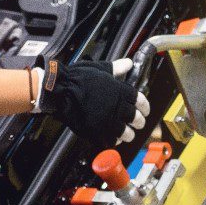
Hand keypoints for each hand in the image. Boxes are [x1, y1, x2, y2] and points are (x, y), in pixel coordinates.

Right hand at [32, 57, 149, 147]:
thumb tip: (128, 63)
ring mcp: (110, 122)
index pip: (142, 102)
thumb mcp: (99, 68)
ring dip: (127, 133)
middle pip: (137, 120)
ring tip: (124, 131)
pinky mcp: (99, 133)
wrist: (61, 91)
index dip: (145, 107)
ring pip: (128, 134)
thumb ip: (116, 68)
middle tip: (135, 121)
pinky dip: (114, 140)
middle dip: (138, 121)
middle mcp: (119, 108)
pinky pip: (113, 142)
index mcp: (121, 92)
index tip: (144, 109)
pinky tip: (111, 136)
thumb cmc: (77, 78)